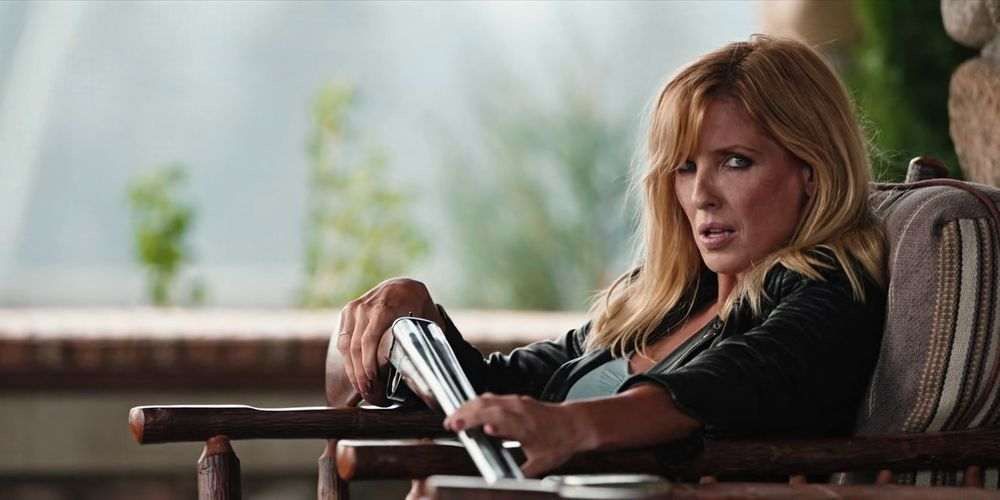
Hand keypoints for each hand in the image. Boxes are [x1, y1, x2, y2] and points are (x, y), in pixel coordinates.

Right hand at [337, 278, 444, 405]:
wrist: (404, 286)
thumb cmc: (419, 305)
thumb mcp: (428, 318)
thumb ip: (427, 339)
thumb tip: (428, 368)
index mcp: (385, 307)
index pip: (369, 340)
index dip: (368, 365)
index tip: (373, 383)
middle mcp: (366, 306)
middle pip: (355, 347)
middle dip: (360, 375)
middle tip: (369, 394)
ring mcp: (354, 308)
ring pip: (346, 346)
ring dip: (352, 371)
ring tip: (363, 389)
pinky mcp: (347, 312)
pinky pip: (343, 341)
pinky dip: (348, 360)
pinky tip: (356, 375)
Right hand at [443, 393, 593, 476]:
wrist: (576, 424)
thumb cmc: (559, 442)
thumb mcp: (542, 463)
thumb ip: (522, 472)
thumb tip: (506, 484)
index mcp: (526, 426)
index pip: (500, 419)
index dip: (483, 421)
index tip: (466, 427)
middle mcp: (520, 410)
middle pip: (487, 405)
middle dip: (465, 413)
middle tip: (449, 424)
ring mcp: (517, 402)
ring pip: (487, 398)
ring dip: (468, 406)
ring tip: (453, 417)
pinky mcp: (516, 399)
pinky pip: (492, 397)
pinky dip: (477, 403)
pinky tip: (468, 411)